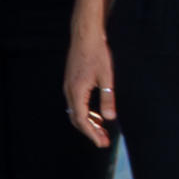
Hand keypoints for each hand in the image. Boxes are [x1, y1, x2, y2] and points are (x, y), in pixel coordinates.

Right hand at [62, 22, 120, 145]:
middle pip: (77, 118)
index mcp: (77, 91)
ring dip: (89, 122)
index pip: (81, 119)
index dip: (91, 133)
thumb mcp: (106, 77)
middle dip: (90, 131)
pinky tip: (98, 115)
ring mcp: (69, 86)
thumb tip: (110, 118)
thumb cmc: (96, 53)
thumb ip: (107, 99)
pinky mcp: (72, 82)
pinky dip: (86, 112)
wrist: (85, 35)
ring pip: (76, 111)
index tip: (101, 143)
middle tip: (104, 141)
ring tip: (103, 131)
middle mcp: (69, 91)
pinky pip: (76, 103)